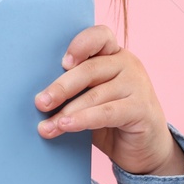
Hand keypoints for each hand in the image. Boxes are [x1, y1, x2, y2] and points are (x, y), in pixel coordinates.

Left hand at [33, 25, 183, 176]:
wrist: (145, 148)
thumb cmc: (110, 120)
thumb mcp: (90, 98)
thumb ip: (74, 90)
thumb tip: (38, 97)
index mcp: (113, 54)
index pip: (99, 36)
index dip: (80, 45)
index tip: (62, 63)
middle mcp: (127, 63)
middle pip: (90, 69)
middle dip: (61, 87)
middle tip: (40, 103)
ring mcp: (137, 85)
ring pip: (95, 94)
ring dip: (66, 112)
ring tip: (46, 127)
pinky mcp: (141, 108)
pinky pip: (107, 112)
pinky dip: (83, 119)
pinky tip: (65, 126)